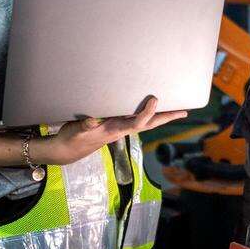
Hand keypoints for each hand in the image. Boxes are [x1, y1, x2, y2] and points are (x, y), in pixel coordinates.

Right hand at [35, 95, 186, 164]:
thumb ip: (84, 126)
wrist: (65, 150)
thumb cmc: (72, 139)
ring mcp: (119, 128)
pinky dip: (145, 113)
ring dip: (159, 116)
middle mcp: (120, 129)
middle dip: (166, 118)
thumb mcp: (75, 131)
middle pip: (149, 124)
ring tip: (175, 109)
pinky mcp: (114, 125)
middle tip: (184, 112)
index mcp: (114, 131)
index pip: (137, 123)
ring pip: (144, 122)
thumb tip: (92, 121)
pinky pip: (135, 118)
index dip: (147, 112)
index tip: (155, 99)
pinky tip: (150, 108)